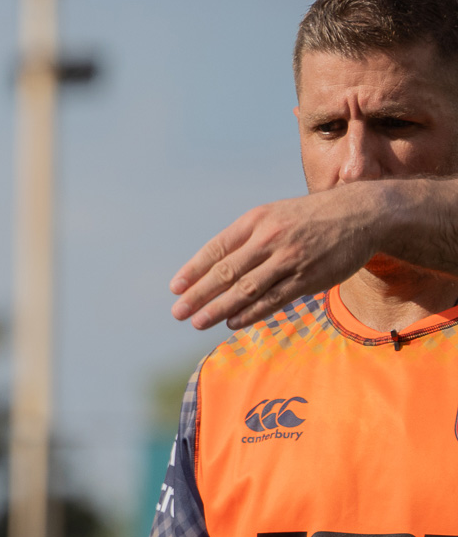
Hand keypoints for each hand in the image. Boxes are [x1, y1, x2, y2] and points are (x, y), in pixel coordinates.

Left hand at [170, 183, 388, 329]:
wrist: (362, 213)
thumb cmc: (309, 218)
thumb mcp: (274, 216)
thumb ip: (245, 238)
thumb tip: (211, 266)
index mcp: (257, 220)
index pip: (216, 248)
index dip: (194, 270)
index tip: (175, 288)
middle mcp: (270, 238)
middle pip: (226, 272)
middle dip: (198, 294)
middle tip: (178, 312)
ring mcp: (290, 259)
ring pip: (246, 289)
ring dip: (219, 308)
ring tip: (197, 322)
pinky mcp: (309, 277)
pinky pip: (273, 299)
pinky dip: (250, 313)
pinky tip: (233, 323)